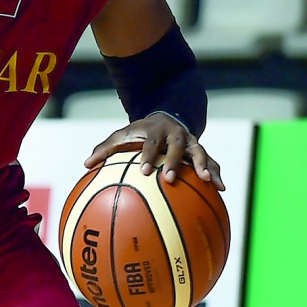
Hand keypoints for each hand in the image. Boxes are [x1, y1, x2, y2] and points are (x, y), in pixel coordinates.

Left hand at [84, 112, 224, 189]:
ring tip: (208, 181)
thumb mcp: (121, 136)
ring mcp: (190, 142)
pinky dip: (216, 173)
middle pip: (176, 147)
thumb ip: (104, 150)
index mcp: (155, 132)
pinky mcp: (200, 151)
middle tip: (169, 178)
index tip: (144, 172)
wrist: (166, 117)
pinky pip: (211, 161)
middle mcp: (175, 135)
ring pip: (199, 152)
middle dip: (174, 162)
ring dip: (203, 166)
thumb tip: (85, 164)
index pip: (151, 144)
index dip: (148, 157)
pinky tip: (221, 189)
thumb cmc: (139, 133)